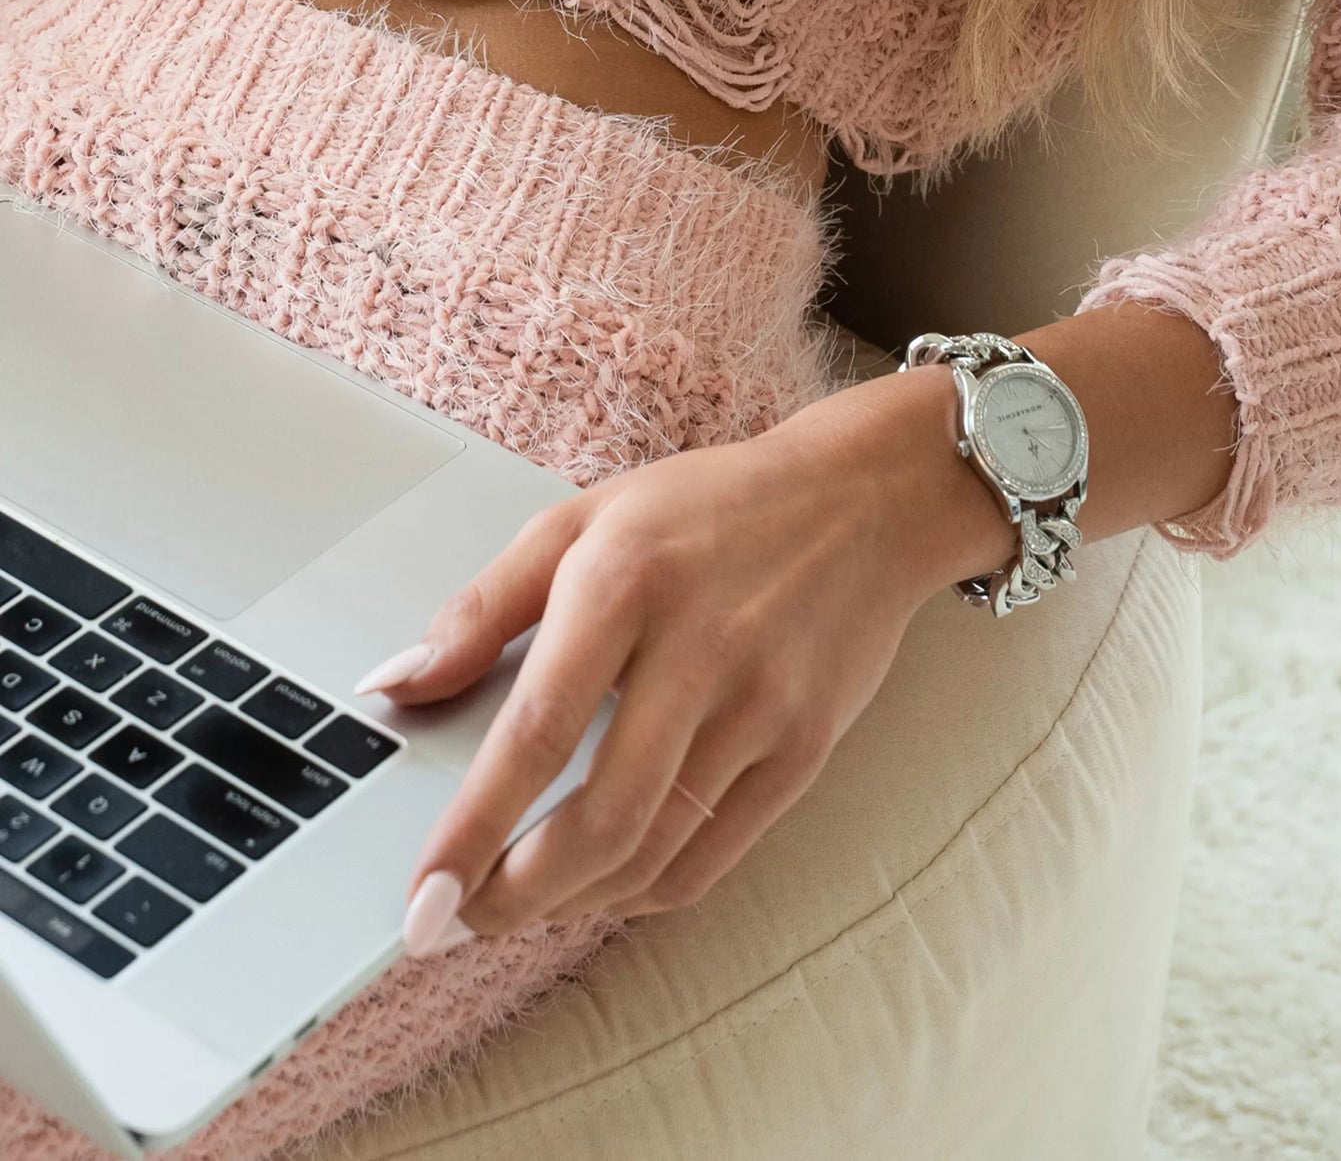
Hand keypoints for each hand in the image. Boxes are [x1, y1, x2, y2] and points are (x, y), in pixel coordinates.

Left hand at [361, 363, 1003, 952]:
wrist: (863, 502)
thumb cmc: (711, 507)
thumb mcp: (581, 519)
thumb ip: (482, 606)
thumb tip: (396, 682)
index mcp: (625, 584)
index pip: (534, 732)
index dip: (471, 831)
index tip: (422, 899)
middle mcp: (699, 651)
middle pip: (601, 819)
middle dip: (517, 896)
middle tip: (462, 920)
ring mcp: (762, 707)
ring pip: (657, 850)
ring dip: (575, 901)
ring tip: (521, 904)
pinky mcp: (805, 748)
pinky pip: (716, 853)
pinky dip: (647, 889)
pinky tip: (605, 884)